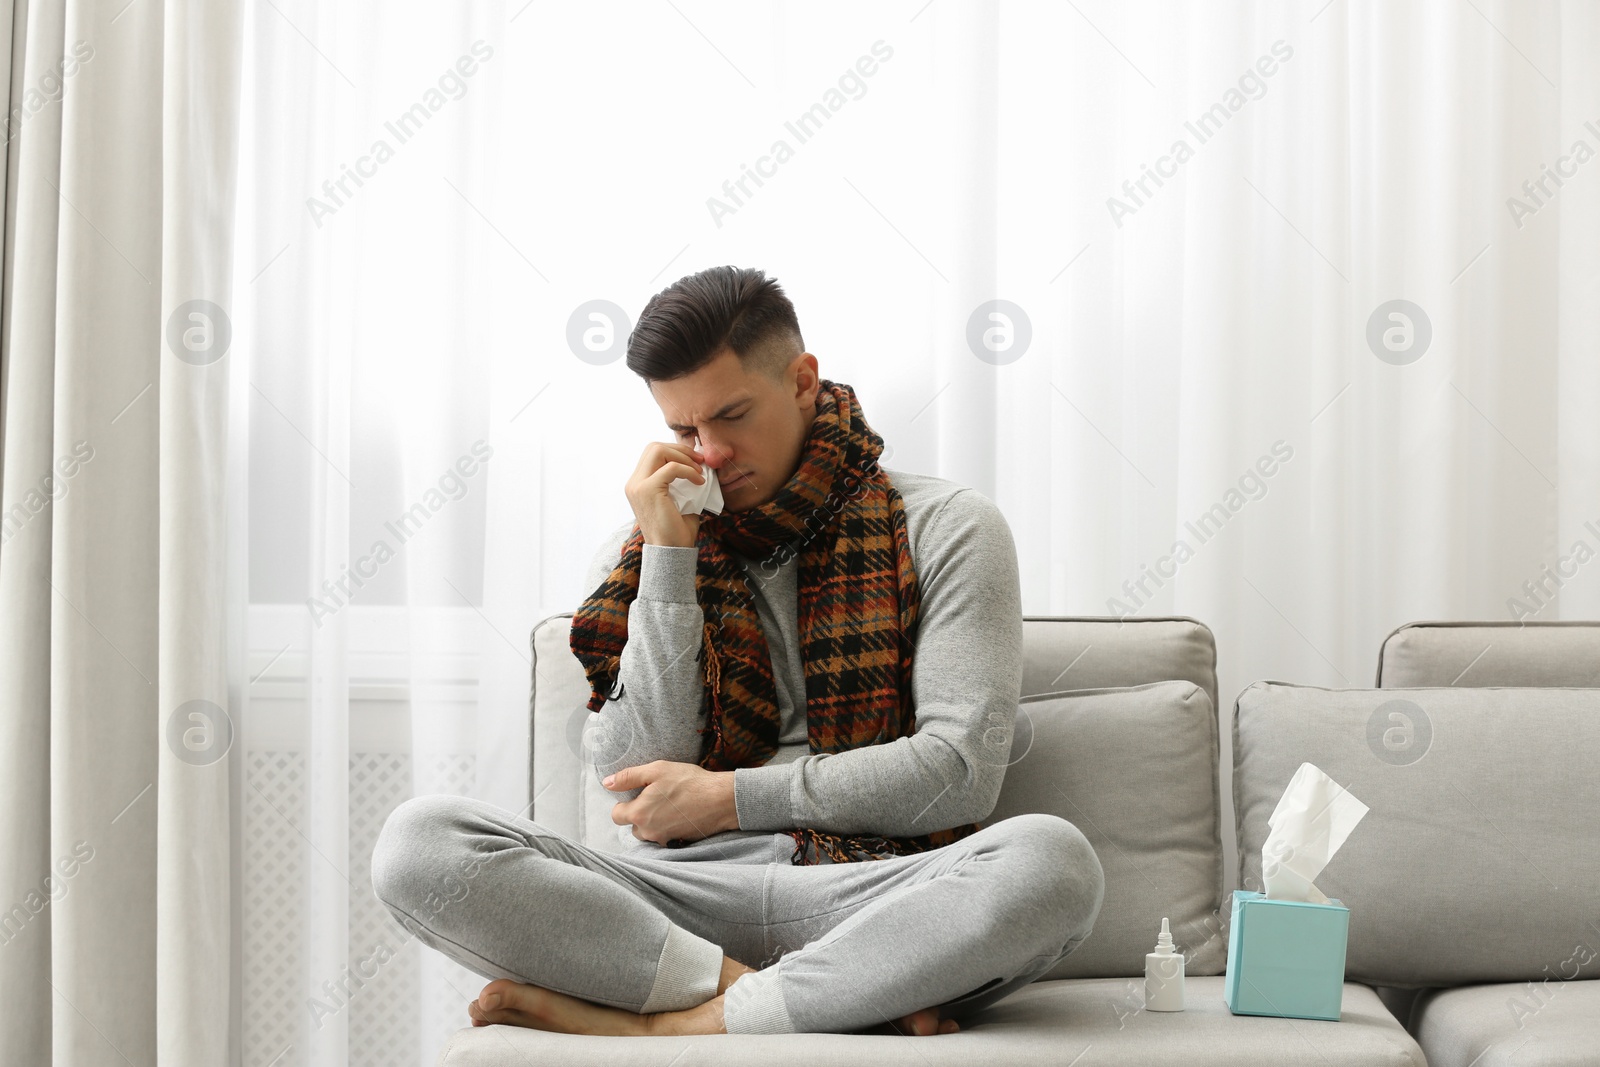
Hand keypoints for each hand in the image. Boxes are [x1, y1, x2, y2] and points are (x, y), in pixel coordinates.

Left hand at [603, 761, 736, 843]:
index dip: (623, 803)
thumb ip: (628, 776)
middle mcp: (648, 831)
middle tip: (657, 798)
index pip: (616, 815)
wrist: (720, 799)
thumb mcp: (657, 770)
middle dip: (640, 813)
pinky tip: (679, 815)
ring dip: (653, 822)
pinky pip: (664, 838)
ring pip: (648, 833)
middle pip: (633, 826)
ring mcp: (663, 840)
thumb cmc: (689, 782)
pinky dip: (667, 828)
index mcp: (639, 813)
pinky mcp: (677, 843)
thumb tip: (607, 783)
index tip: (637, 794)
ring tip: (669, 806)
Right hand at [627, 441, 705, 547]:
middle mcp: (634, 483)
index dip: (675, 451)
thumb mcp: (679, 499)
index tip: (695, 460)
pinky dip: (688, 471)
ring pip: (658, 450)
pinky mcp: (648, 490)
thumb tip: (698, 463)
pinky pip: (671, 468)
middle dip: (679, 449)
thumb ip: (680, 481)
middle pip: (653, 447)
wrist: (672, 551)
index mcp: (638, 484)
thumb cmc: (677, 529)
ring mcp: (638, 486)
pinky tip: (699, 482)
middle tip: (699, 460)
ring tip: (699, 471)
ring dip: (683, 457)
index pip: (652, 454)